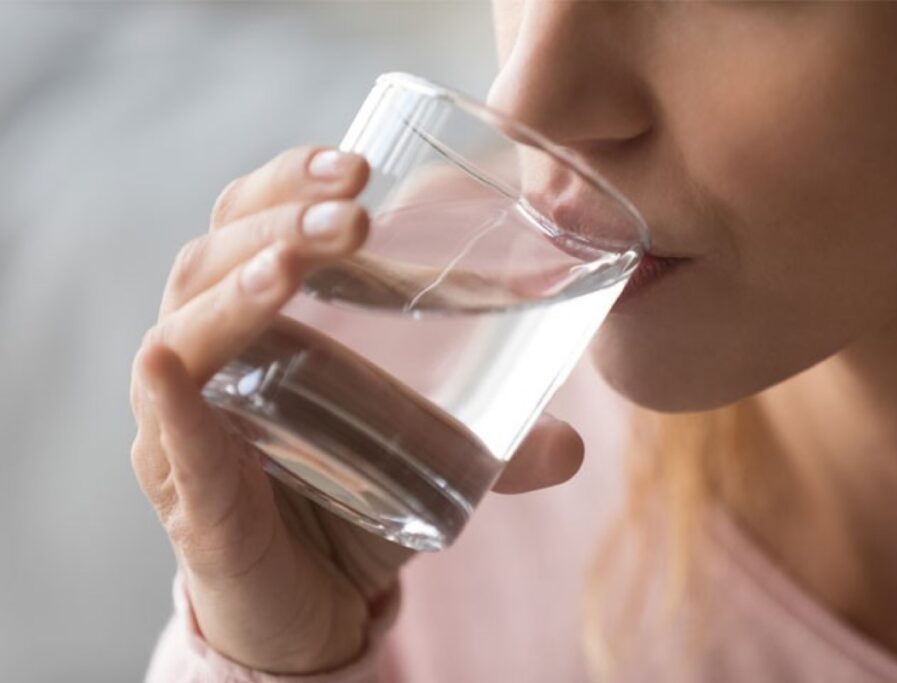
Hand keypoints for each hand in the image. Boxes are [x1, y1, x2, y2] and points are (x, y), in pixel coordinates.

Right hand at [129, 145, 585, 674]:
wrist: (310, 604)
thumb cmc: (351, 500)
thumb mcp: (427, 455)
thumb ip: (496, 445)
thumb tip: (574, 446)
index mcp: (259, 320)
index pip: (252, 221)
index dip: (292, 182)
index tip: (362, 165)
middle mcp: (209, 357)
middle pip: (214, 256)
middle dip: (280, 220)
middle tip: (353, 209)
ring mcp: (186, 425)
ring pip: (184, 331)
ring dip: (237, 287)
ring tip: (294, 264)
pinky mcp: (189, 496)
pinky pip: (170, 440)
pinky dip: (170, 403)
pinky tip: (171, 366)